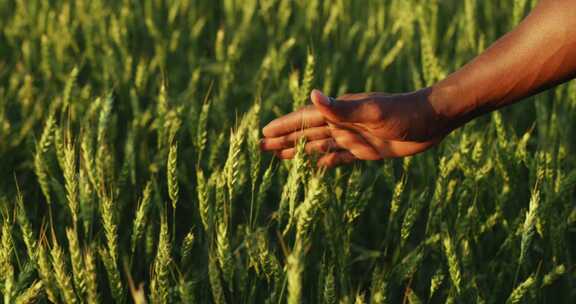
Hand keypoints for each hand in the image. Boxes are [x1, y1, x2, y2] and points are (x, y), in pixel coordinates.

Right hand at [260, 89, 448, 166]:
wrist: (433, 121)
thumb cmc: (404, 113)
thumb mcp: (373, 111)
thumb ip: (342, 108)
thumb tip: (313, 95)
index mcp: (341, 112)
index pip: (305, 118)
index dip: (285, 126)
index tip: (264, 132)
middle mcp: (344, 124)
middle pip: (308, 132)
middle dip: (285, 139)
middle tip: (262, 147)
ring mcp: (354, 137)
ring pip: (319, 145)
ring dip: (300, 150)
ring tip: (280, 157)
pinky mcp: (366, 150)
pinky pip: (340, 158)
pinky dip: (325, 162)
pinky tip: (315, 167)